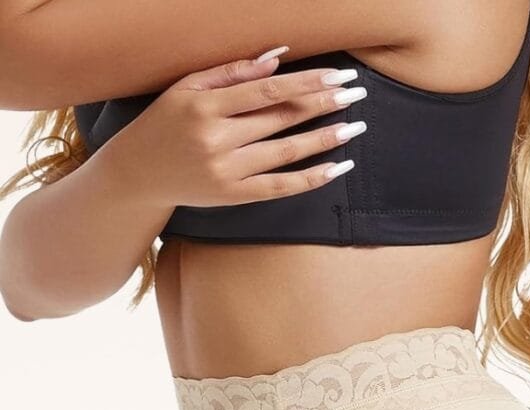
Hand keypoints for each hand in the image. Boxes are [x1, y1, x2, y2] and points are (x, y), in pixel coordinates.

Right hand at [109, 50, 366, 208]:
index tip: (337, 75)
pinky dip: (310, 178)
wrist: (137, 175)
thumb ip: (231, 71)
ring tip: (355, 127)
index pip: (268, 91)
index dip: (307, 82)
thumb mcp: (187, 86)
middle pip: (282, 119)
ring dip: (325, 138)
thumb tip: (278, 57)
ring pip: (286, 152)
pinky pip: (279, 188)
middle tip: (356, 94)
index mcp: (206, 106)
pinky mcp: (233, 197)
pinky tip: (337, 168)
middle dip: (323, 104)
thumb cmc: (164, 123)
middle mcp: (217, 139)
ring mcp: (226, 172)